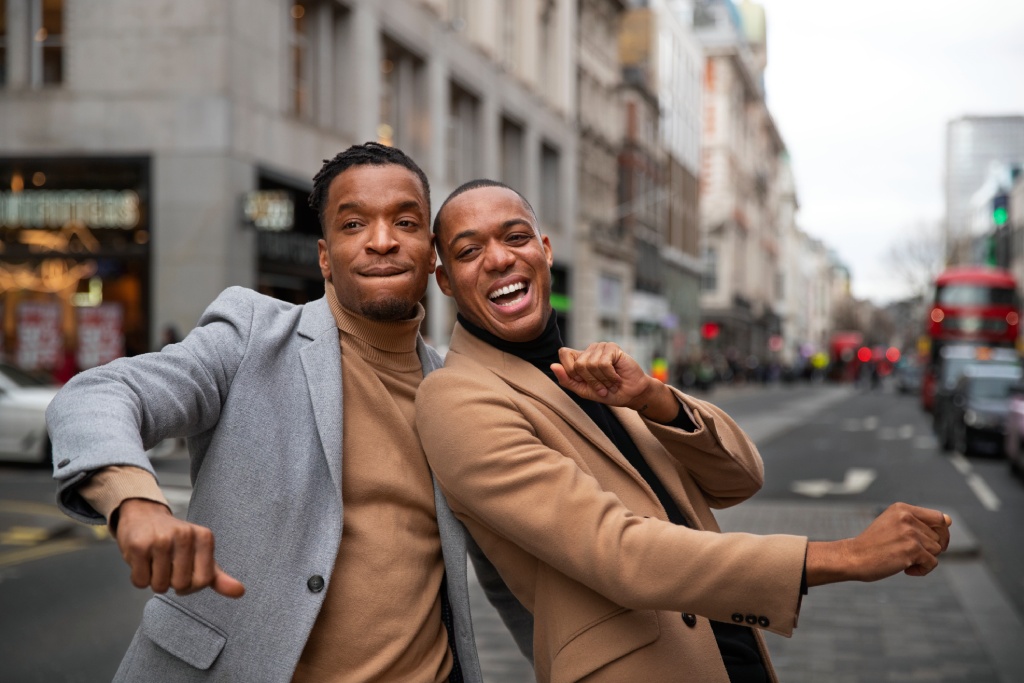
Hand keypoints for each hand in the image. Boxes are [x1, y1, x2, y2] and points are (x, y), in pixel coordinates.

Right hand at [114, 498, 244, 598]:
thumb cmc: (175, 540)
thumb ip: (218, 576)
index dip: (192, 586)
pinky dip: (140, 578)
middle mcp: (185, 535)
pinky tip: (143, 561)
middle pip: (181, 585)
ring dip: (155, 581)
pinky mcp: (139, 545)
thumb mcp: (201, 553)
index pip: (204, 581)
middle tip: (167, 566)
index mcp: (205, 537)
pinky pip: (141, 582)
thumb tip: (240, 592)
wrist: (144, 516)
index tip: (185, 575)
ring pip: (160, 586)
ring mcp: (161, 539)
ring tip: (155, 562)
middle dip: (171, 583)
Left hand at [551, 343, 679, 421]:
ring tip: (610, 383)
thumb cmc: (608, 392)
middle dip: (590, 381)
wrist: (631, 395)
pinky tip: (617, 378)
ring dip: (602, 380)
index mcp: (580, 358)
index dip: (570, 370)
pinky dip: (610, 376)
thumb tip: (552, 366)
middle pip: (578, 364)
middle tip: (602, 387)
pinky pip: (603, 363)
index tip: (583, 382)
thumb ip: (567, 380)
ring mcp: (601, 347)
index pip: (563, 353)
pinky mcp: (613, 348)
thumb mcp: (583, 391)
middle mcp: (589, 350)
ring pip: (591, 364)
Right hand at [807, 503, 951, 585]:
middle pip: (938, 537)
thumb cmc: (873, 544)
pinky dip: (922, 570)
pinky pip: (932, 563)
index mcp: (902, 508)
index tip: (931, 543)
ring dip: (924, 560)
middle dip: (929, 549)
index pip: (939, 518)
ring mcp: (909, 533)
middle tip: (913, 555)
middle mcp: (907, 517)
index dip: (941, 533)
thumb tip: (950, 521)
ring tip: (905, 561)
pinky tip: (907, 570)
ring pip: (936, 550)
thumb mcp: (892, 524)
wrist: (853, 557)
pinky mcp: (911, 550)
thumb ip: (918, 521)